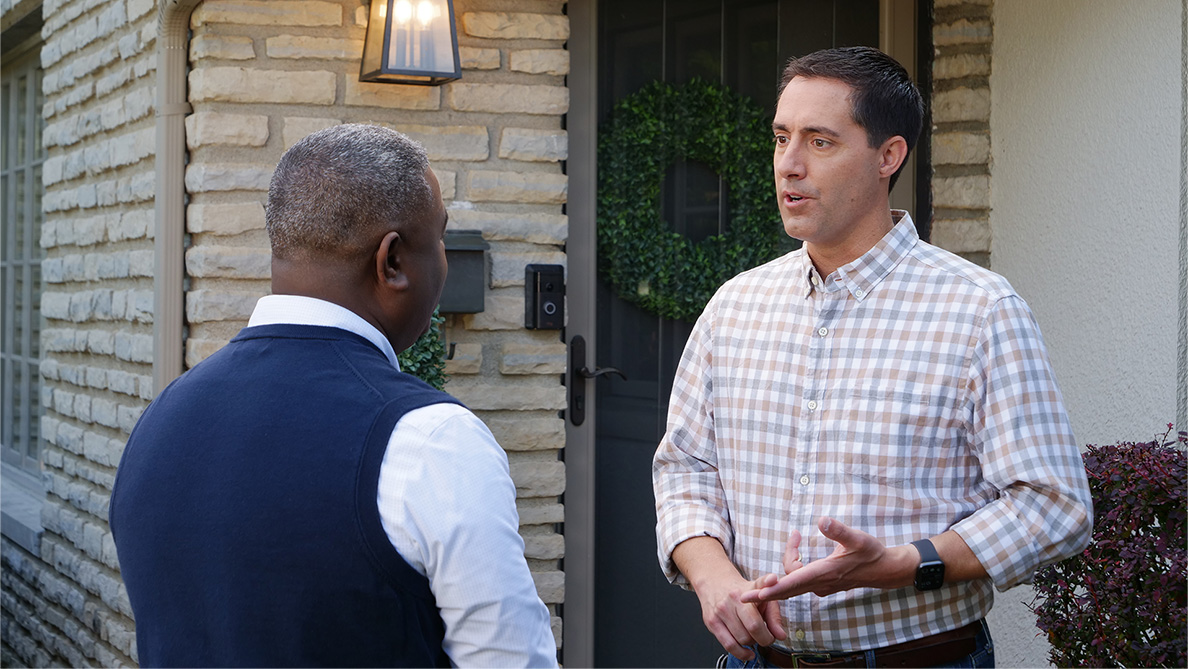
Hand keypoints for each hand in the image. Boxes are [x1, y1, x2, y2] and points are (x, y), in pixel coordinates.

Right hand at [673, 536, 786, 659]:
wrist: (715, 581)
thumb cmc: (741, 590)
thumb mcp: (762, 596)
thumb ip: (774, 615)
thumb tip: (781, 635)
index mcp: (745, 594)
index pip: (756, 623)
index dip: (768, 635)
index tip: (774, 636)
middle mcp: (730, 602)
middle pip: (749, 632)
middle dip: (762, 640)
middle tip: (766, 637)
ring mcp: (720, 613)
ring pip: (740, 640)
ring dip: (751, 644)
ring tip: (753, 637)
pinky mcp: (711, 623)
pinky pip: (728, 645)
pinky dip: (740, 653)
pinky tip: (747, 652)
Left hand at [740, 517, 913, 602]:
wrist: (886, 570)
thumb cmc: (872, 554)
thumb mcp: (858, 538)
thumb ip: (839, 530)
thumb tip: (822, 519)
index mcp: (825, 573)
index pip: (793, 583)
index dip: (774, 589)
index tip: (757, 595)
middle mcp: (820, 583)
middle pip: (787, 589)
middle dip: (765, 592)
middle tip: (743, 596)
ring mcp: (822, 586)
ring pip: (794, 582)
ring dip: (786, 565)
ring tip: (795, 538)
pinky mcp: (824, 584)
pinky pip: (801, 581)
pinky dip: (794, 570)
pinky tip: (798, 552)